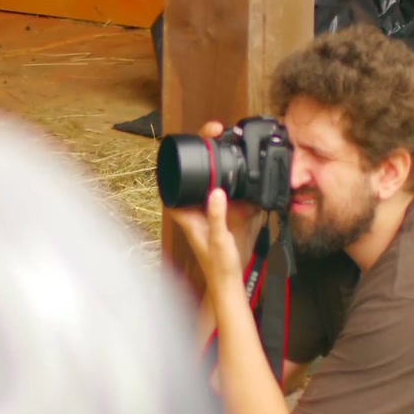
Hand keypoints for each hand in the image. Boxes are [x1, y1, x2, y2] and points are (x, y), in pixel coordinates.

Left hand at [168, 121, 264, 280]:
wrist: (229, 282)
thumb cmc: (218, 264)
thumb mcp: (218, 238)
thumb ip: (217, 216)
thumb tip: (216, 192)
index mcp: (185, 212)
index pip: (173, 180)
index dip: (175, 160)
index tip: (187, 141)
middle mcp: (194, 208)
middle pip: (190, 174)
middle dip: (201, 151)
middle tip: (214, 131)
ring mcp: (208, 209)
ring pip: (208, 180)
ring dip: (216, 163)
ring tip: (225, 140)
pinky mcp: (223, 213)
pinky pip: (225, 190)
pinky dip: (231, 178)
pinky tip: (240, 169)